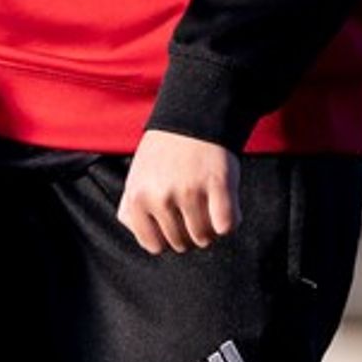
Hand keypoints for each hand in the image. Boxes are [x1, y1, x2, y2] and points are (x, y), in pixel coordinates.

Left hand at [117, 130, 240, 255]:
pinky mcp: (218, 184)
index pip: (154, 245)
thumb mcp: (136, 178)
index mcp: (138, 198)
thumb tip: (142, 236)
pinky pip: (227, 225)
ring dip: (210, 230)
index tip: (175, 226)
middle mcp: (161, 197)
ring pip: (204, 238)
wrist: (193, 116)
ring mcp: (190, 191)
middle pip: (181, 243)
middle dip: (190, 234)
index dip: (168, 240)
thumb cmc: (164, 153)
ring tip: (209, 211)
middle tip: (195, 215)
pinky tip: (225, 208)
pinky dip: (230, 222)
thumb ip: (131, 209)